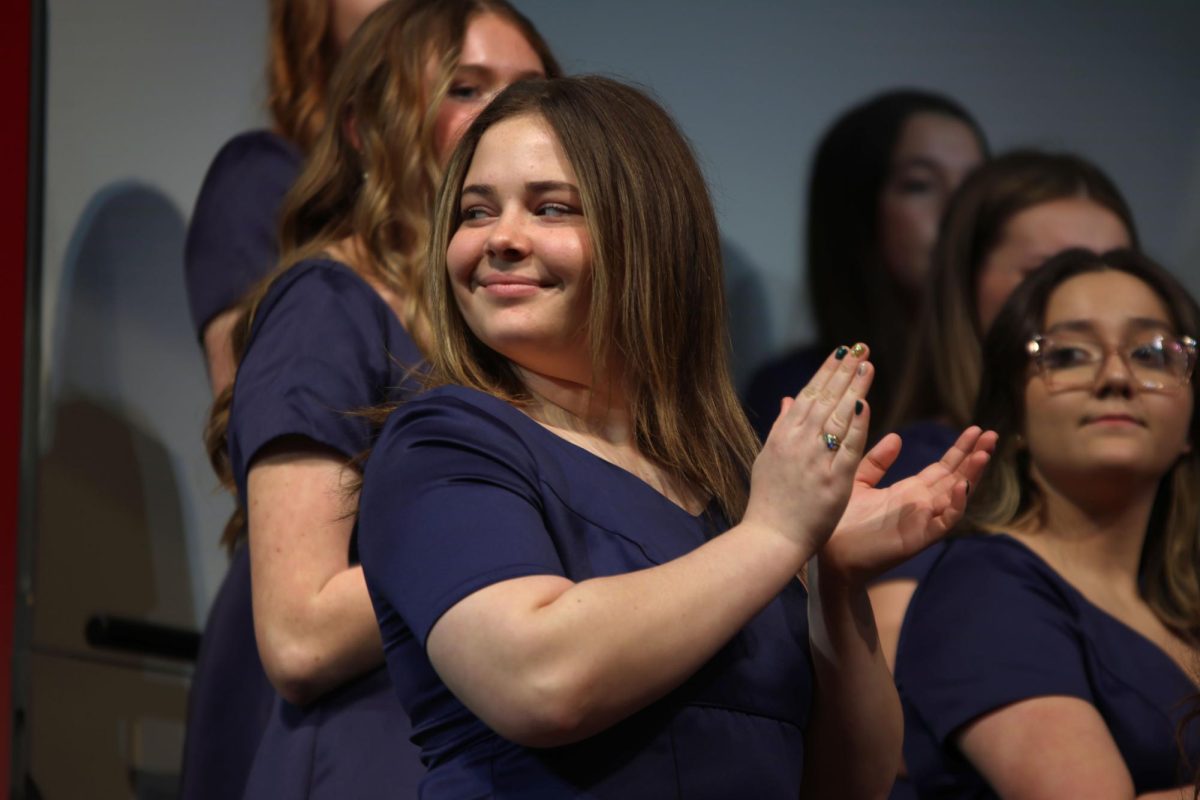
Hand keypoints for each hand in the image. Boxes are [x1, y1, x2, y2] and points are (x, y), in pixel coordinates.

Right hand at [744, 344, 873, 555]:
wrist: (770, 539)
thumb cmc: (770, 503)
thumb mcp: (768, 459)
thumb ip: (781, 428)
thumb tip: (789, 399)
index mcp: (782, 437)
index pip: (808, 395)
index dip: (826, 371)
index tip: (842, 352)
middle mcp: (797, 443)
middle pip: (824, 399)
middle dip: (843, 371)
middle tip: (860, 347)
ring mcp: (814, 461)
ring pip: (836, 416)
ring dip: (853, 388)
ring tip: (867, 364)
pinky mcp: (832, 481)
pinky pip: (847, 447)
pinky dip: (857, 425)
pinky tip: (865, 404)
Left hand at [819, 426, 997, 582]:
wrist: (829, 555)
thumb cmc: (840, 522)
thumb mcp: (858, 482)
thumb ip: (877, 462)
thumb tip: (897, 437)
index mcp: (910, 491)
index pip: (943, 467)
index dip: (960, 449)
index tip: (976, 429)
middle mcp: (921, 505)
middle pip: (956, 477)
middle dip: (974, 456)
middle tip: (992, 434)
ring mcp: (922, 521)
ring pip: (956, 496)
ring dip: (971, 475)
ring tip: (984, 453)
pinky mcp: (918, 538)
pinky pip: (943, 521)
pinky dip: (955, 505)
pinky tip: (961, 486)